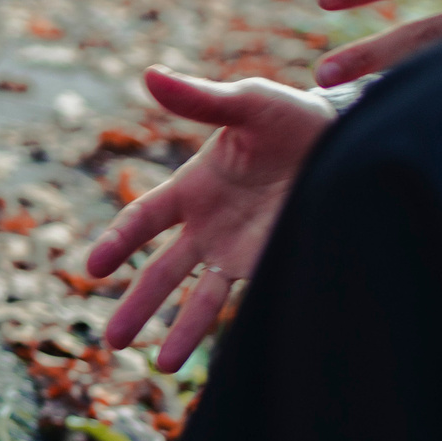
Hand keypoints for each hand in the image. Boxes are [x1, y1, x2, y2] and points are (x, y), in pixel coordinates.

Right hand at [84, 67, 336, 370]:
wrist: (348, 139)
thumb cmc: (292, 116)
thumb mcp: (247, 103)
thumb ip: (201, 100)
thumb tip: (150, 75)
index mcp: (191, 186)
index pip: (142, 220)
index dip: (117, 242)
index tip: (93, 268)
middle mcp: (206, 224)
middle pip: (160, 272)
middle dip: (137, 306)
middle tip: (111, 340)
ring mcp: (235, 248)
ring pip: (196, 297)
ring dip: (177, 331)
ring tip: (159, 365)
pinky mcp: (266, 262)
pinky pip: (240, 300)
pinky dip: (224, 325)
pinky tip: (214, 354)